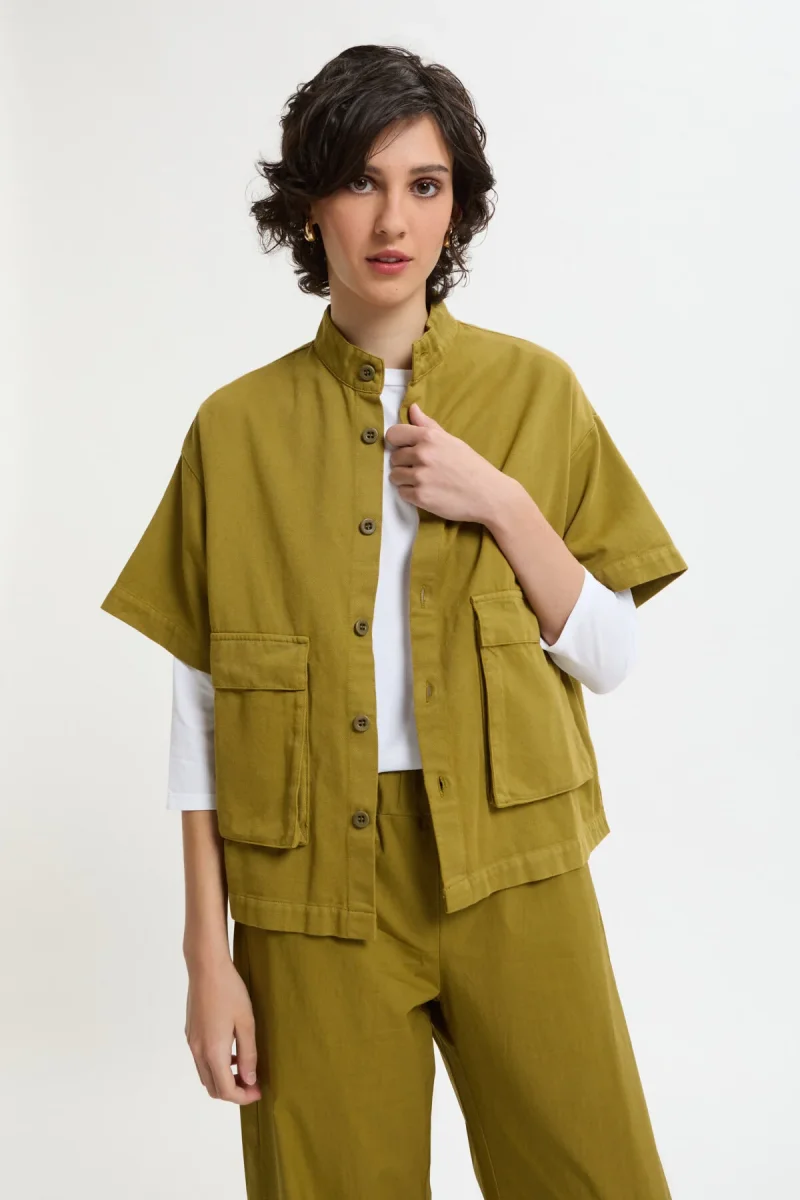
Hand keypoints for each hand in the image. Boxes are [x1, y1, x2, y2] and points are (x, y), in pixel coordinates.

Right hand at [184, 957, 260, 1104]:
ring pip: (205, 1075)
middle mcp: (198, 1051)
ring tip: (244, 1068)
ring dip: (223, 1079)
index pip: (226, 1090)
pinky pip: (201, 1060)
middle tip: (253, 1084)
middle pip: (213, 1088)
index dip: (243, 1097)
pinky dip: (215, 1065)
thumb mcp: (246, 1023)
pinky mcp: (190, 1033)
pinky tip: (230, 1051)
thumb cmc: (229, 991)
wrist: (206, 967)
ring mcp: (191, 1042)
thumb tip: (249, 1080)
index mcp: (212, 1052)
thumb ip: (248, 1054)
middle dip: (233, 1092)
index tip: (258, 1091)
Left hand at [385, 402, 513, 523]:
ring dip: (405, 480)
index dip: (397, 442)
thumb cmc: (472, 466)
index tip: (404, 449)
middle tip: (422, 469)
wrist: (488, 495)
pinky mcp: (420, 496)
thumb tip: (412, 408)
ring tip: (425, 482)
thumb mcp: (452, 441)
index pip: (394, 434)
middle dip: (404, 464)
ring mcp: (420, 476)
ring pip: (395, 476)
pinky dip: (411, 494)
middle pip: (394, 458)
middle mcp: (422, 454)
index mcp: (429, 437)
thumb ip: (428, 425)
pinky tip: (427, 492)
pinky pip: (402, 493)